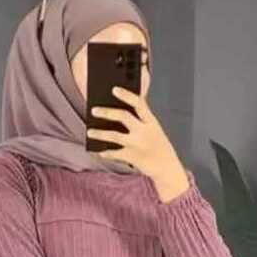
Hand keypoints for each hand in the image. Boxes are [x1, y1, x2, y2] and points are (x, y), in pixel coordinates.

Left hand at [87, 86, 189, 202]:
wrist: (167, 167)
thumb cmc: (157, 145)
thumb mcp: (154, 128)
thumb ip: (142, 117)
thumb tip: (125, 104)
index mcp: (151, 121)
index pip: (139, 103)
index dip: (126, 95)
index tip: (114, 89)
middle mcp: (144, 131)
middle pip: (123, 116)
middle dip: (107, 112)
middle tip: (93, 110)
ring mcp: (138, 144)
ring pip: (114, 135)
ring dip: (100, 133)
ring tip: (89, 132)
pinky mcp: (132, 157)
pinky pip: (114, 153)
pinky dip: (105, 152)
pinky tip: (98, 151)